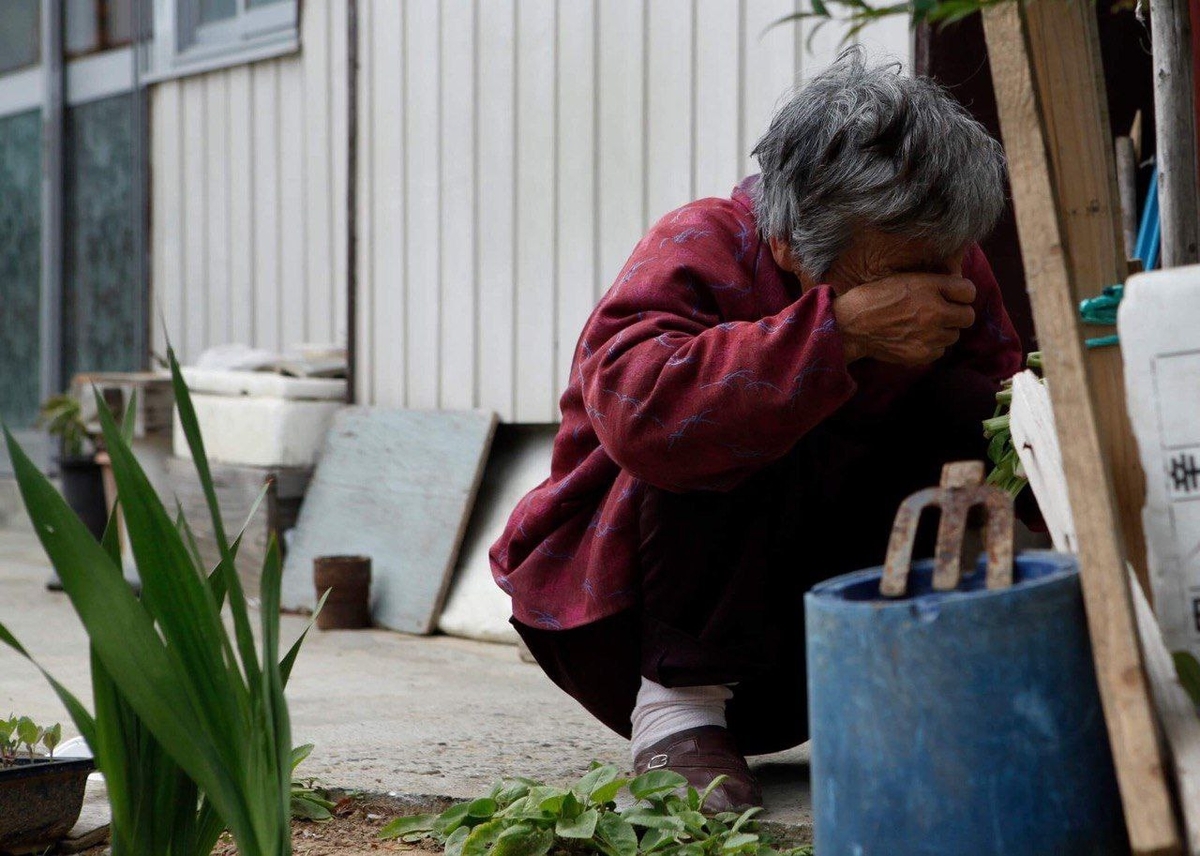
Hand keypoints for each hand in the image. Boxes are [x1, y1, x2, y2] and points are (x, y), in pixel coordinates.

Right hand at [833, 273, 975, 365]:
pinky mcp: (922, 354)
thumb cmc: (875, 297)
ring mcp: (930, 336)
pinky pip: (940, 351)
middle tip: (941, 313)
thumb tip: (958, 287)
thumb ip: (935, 282)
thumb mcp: (905, 278)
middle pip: (968, 316)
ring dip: (944, 331)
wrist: (851, 325)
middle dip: (958, 314)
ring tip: (923, 326)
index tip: (952, 295)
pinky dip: (932, 346)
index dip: (961, 293)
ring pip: (954, 336)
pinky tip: (915, 338)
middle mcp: (935, 312)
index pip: (969, 291)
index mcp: (930, 289)